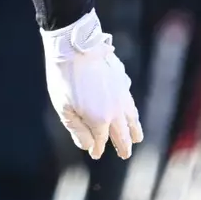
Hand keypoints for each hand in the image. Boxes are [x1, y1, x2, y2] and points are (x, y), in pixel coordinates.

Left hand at [42, 9, 144, 159]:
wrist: (75, 45)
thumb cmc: (65, 76)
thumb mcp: (63, 107)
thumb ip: (77, 130)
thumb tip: (89, 146)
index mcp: (99, 120)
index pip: (101, 141)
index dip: (97, 149)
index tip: (95, 153)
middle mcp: (115, 110)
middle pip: (122, 134)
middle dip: (124, 146)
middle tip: (125, 154)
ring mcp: (121, 95)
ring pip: (132, 118)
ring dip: (134, 130)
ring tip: (137, 137)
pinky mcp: (123, 81)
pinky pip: (131, 102)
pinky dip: (132, 112)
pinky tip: (130, 111)